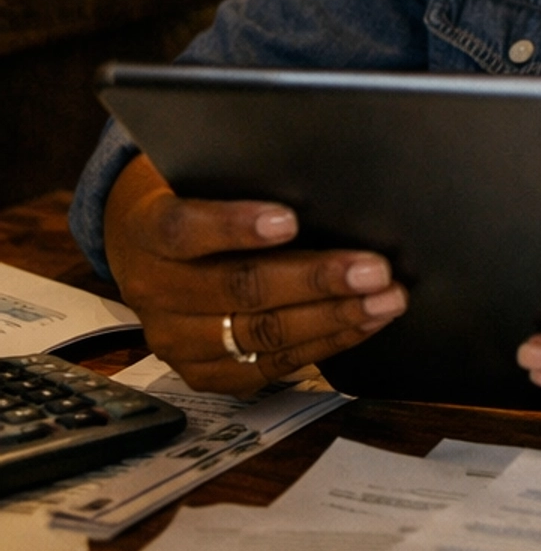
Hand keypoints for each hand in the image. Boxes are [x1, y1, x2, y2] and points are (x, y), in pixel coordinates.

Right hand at [103, 156, 407, 395]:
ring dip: (334, 316)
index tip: (290, 219)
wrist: (145, 250)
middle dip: (315, 279)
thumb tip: (322, 178)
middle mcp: (154, 291)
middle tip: (373, 269)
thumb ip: (242, 179)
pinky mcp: (205, 372)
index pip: (184, 230)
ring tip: (385, 299)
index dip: (235, 226)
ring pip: (261, 333)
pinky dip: (326, 343)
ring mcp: (177, 340)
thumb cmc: (193, 200)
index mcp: (146, 233)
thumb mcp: (199, 177)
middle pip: (237, 289)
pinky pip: (272, 365)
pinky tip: (363, 323)